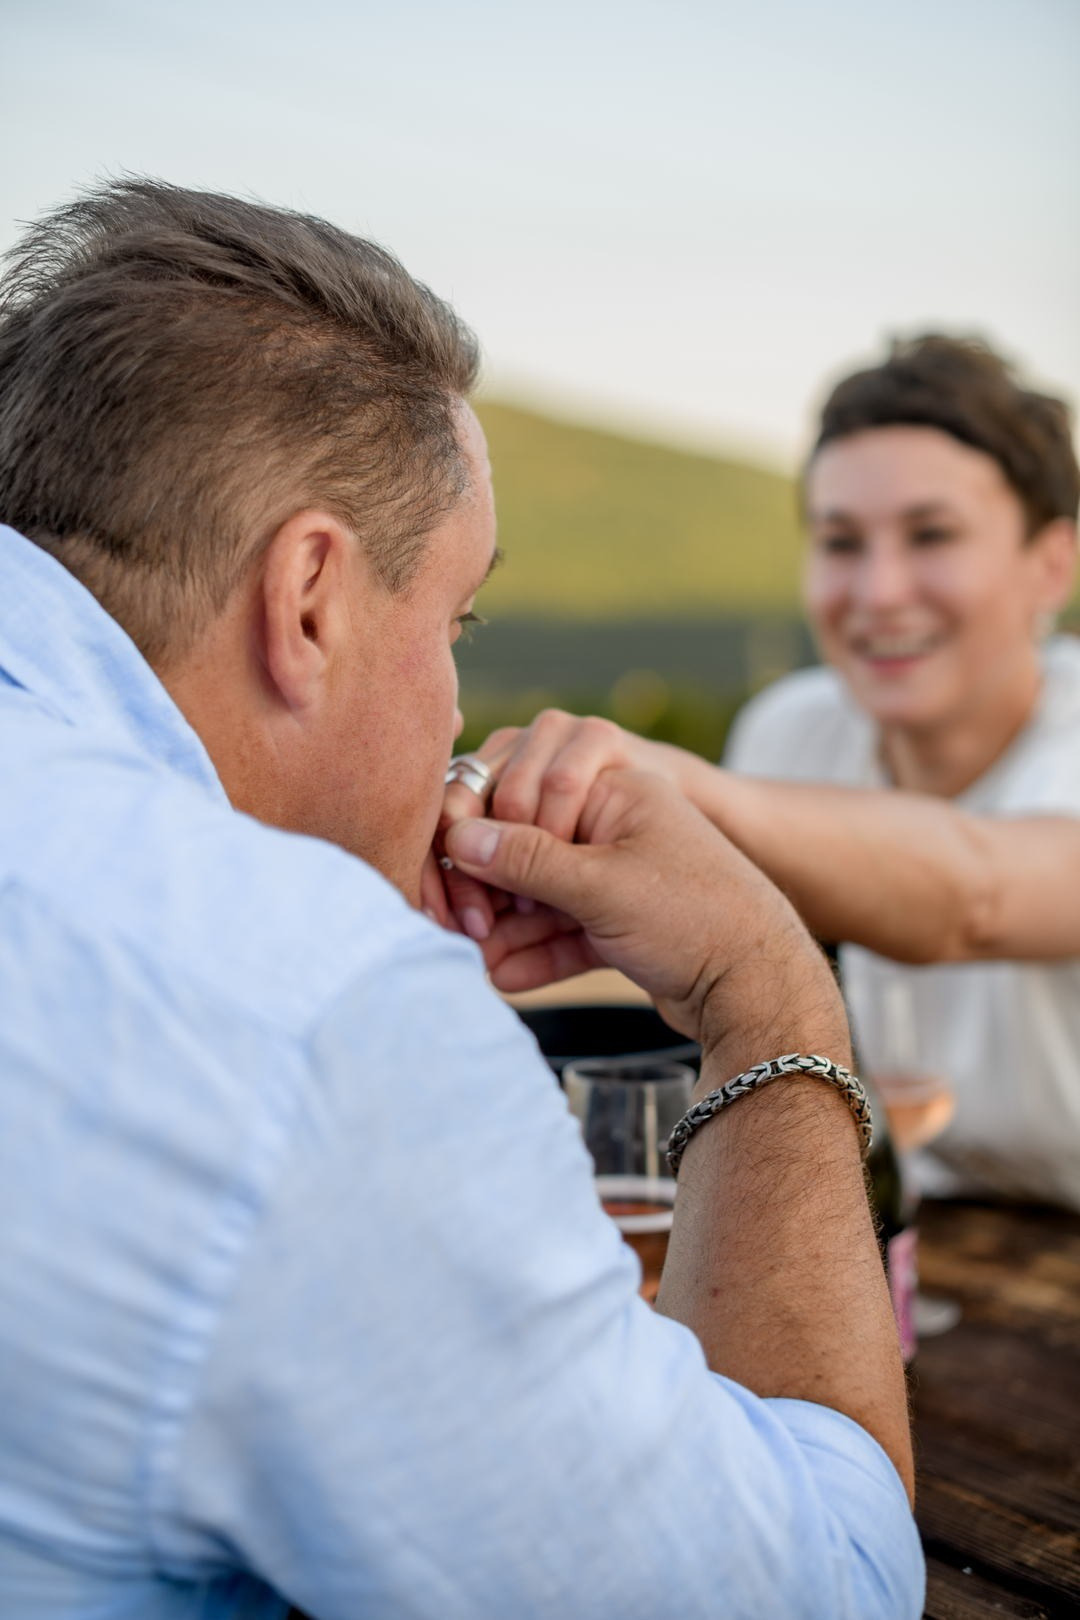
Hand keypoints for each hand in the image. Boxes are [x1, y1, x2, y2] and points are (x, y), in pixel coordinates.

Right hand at [444, 767, 844, 1059]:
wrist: (762, 988)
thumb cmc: (696, 918)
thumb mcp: (602, 885)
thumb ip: (526, 859)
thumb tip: (458, 838)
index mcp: (614, 789)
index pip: (521, 794)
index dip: (481, 835)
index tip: (459, 879)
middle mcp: (613, 826)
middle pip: (524, 848)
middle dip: (488, 889)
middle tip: (464, 926)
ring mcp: (617, 877)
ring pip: (540, 896)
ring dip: (507, 929)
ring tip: (480, 960)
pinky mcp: (622, 926)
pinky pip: (563, 932)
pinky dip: (535, 953)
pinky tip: (505, 976)